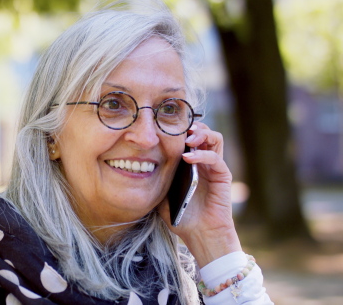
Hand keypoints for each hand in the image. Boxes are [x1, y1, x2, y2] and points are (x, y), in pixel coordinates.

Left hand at [158, 122, 241, 266]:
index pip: (189, 137)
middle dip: (193, 126)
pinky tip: (188, 157)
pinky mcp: (223, 176)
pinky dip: (202, 154)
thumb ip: (157, 179)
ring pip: (215, 139)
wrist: (200, 234)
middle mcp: (205, 162)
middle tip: (180, 130)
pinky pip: (216, 158)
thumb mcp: (162, 194)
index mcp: (191, 163)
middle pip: (204, 132)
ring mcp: (215, 168)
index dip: (180, 129)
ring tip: (187, 139)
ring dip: (201, 134)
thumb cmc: (181, 216)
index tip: (165, 127)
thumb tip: (138, 165)